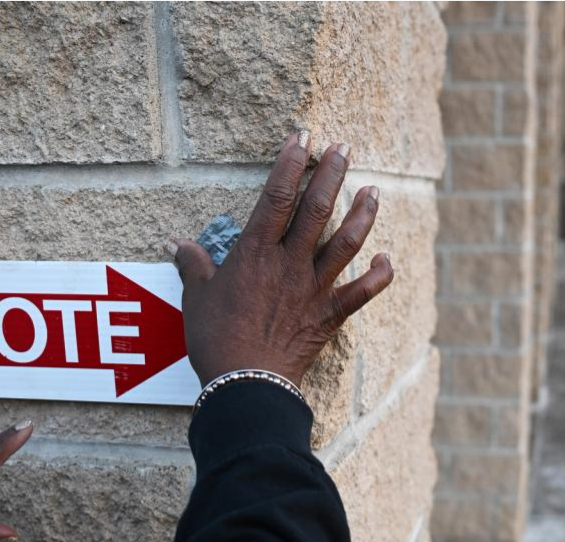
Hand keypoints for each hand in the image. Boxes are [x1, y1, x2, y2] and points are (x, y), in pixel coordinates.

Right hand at [174, 132, 393, 386]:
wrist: (245, 381)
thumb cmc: (215, 339)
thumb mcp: (196, 297)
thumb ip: (192, 266)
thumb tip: (177, 246)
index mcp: (255, 252)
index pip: (276, 196)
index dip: (290, 163)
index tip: (302, 137)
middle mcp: (289, 263)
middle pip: (316, 209)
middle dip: (332, 174)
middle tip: (344, 148)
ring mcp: (313, 288)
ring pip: (345, 243)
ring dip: (362, 215)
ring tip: (373, 191)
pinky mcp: (328, 315)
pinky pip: (361, 293)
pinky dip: (378, 277)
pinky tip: (387, 260)